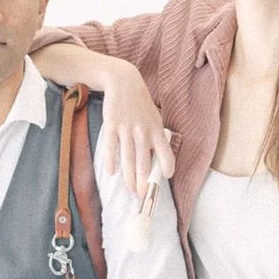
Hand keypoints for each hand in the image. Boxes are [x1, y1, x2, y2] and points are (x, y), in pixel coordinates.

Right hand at [93, 58, 175, 199]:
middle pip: (145, 161)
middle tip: (144, 195)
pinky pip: (112, 146)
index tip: (165, 178)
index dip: (167, 166)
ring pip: (128, 157)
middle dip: (145, 180)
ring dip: (129, 176)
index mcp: (157, 130)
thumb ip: (156, 137)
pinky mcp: (112, 125)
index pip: (166, 153)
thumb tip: (158, 159)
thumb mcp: (154, 118)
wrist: (124, 82)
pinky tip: (110, 172)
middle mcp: (143, 131)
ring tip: (131, 190)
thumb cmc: (141, 104)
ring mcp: (127, 128)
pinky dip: (111, 160)